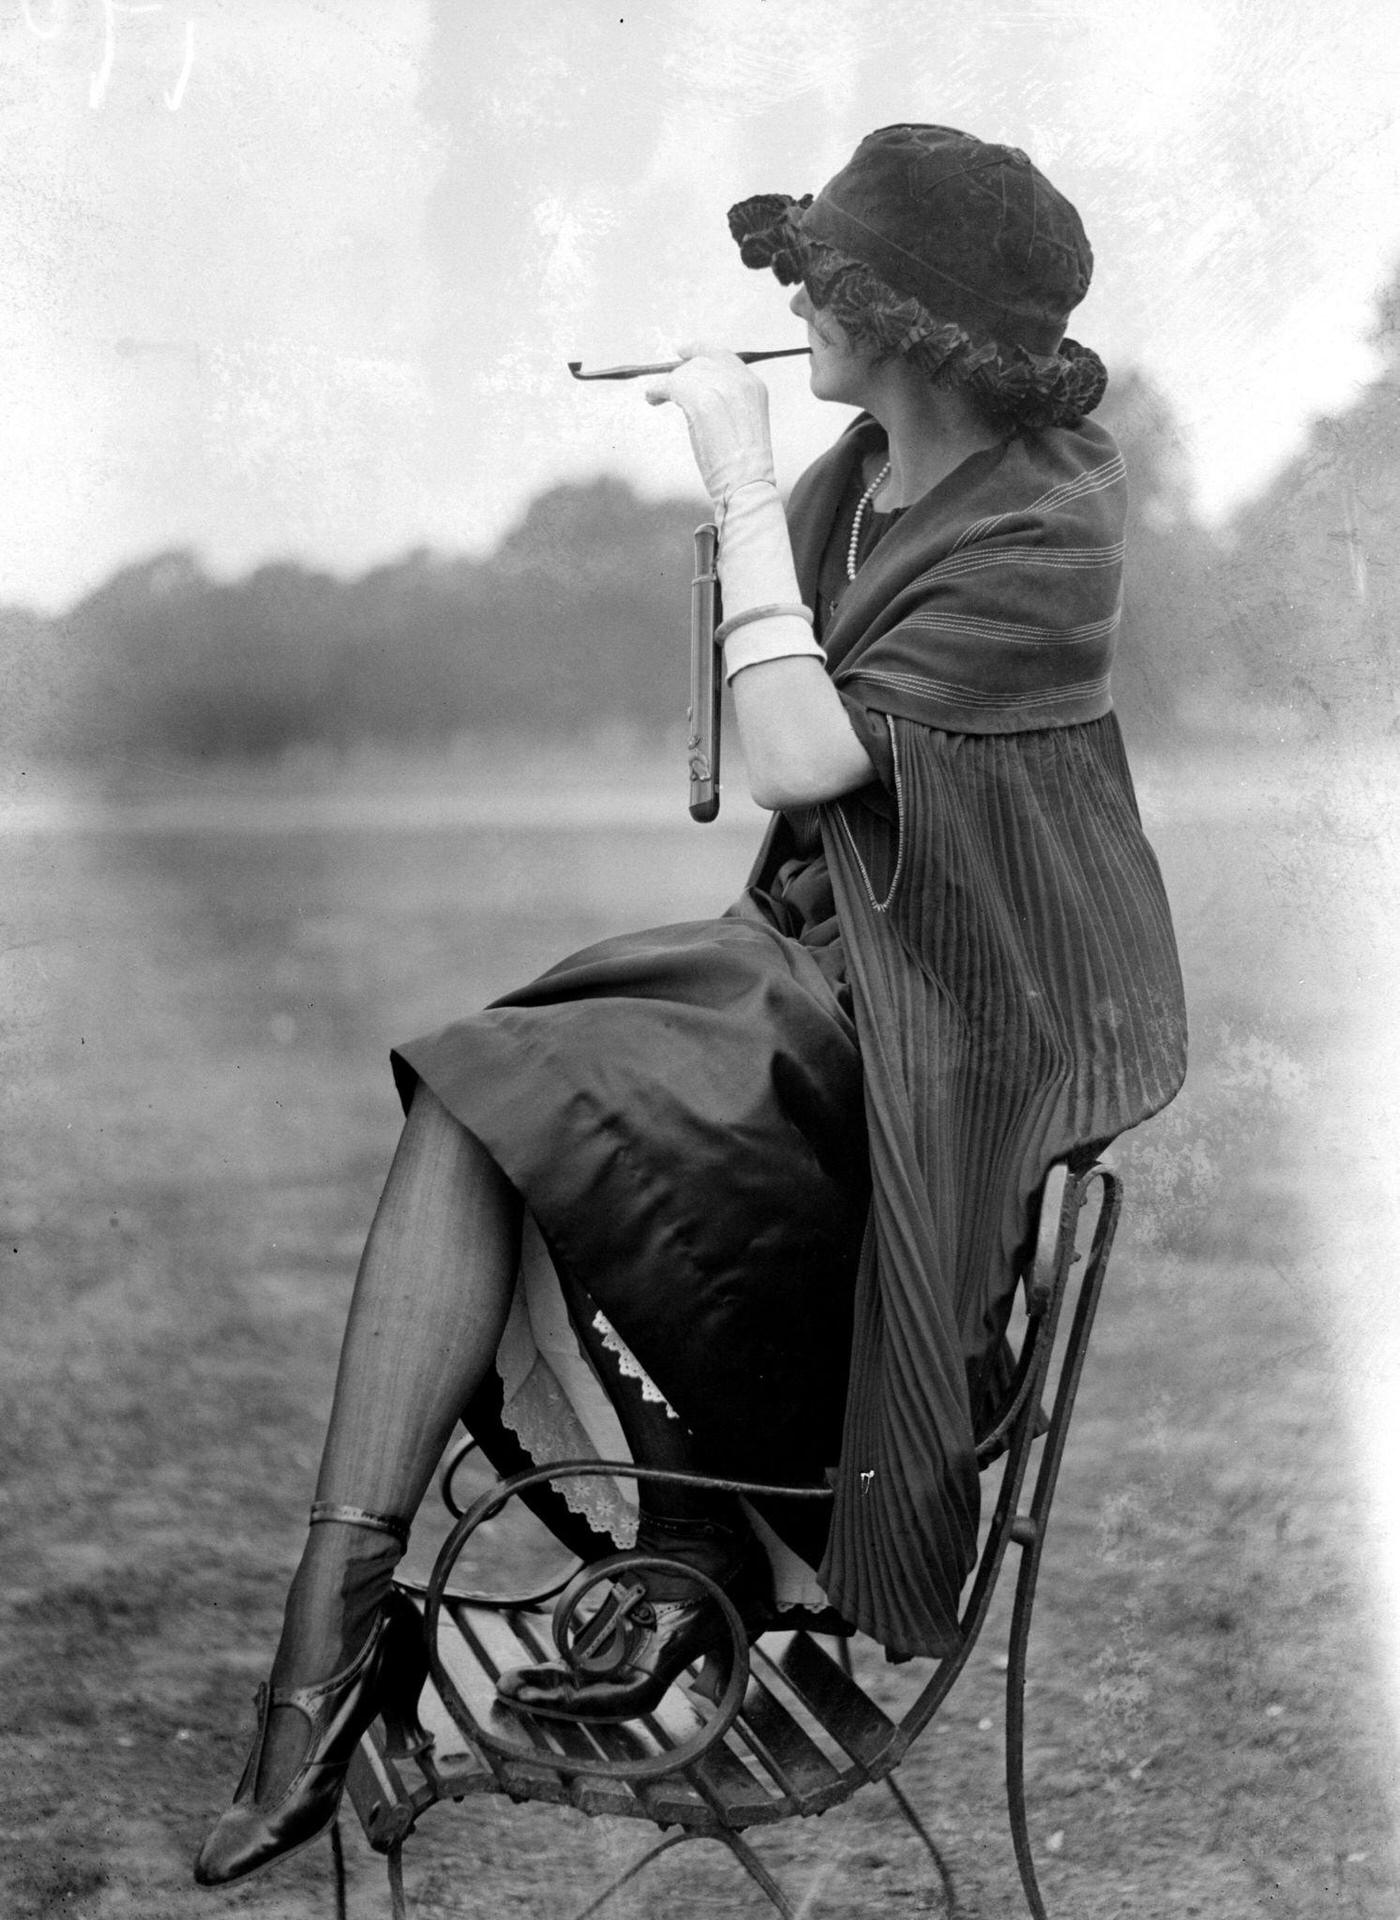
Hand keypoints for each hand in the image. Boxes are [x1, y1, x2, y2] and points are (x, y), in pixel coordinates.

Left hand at [645, 344, 775, 506]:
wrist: (746, 481)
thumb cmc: (744, 466)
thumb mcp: (745, 423)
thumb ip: (730, 403)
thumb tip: (700, 395)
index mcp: (753, 386)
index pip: (723, 356)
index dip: (700, 350)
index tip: (682, 351)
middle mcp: (739, 380)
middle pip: (702, 362)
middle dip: (682, 373)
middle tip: (667, 386)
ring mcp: (721, 387)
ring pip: (685, 373)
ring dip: (668, 385)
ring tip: (657, 397)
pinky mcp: (700, 399)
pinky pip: (670, 385)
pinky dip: (657, 391)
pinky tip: (652, 398)